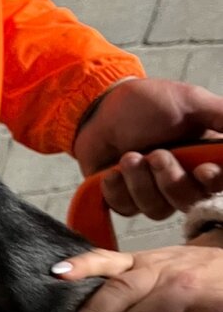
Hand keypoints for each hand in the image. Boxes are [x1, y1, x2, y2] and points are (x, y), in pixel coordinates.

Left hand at [72, 78, 222, 218]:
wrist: (100, 105)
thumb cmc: (148, 102)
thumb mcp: (192, 102)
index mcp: (205, 158)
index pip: (220, 184)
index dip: (214, 183)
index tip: (203, 170)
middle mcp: (183, 178)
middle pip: (189, 201)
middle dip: (171, 180)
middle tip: (155, 154)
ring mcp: (153, 190)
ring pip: (158, 210)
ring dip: (141, 183)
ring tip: (128, 157)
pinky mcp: (125, 197)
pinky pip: (126, 209)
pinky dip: (117, 190)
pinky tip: (111, 172)